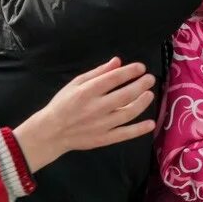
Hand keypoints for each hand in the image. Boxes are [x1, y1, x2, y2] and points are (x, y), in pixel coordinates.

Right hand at [12, 58, 155, 171]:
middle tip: (150, 79)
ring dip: (142, 103)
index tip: (141, 67)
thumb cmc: (63, 104)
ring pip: (128, 113)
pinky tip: (150, 123)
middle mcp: (96, 107)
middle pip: (125, 95)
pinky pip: (125, 134)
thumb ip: (98, 72)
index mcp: (87, 91)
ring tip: (150, 95)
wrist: (52, 131)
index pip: (114, 78)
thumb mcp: (76, 83)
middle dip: (141, 85)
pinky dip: (139, 129)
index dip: (130, 71)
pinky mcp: (104, 139)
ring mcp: (101, 125)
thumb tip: (117, 62)